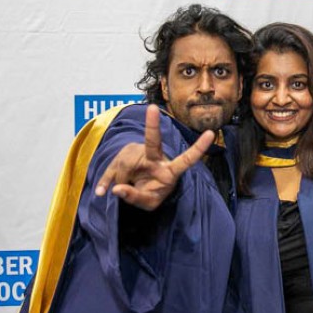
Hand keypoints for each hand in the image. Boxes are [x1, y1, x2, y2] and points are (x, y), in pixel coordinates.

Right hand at [94, 104, 214, 209]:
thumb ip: (134, 197)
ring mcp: (138, 153)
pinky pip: (111, 169)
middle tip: (153, 109)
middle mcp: (155, 158)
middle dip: (152, 125)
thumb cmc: (150, 194)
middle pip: (152, 143)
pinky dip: (105, 182)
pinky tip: (101, 192)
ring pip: (124, 165)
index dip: (198, 148)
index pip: (186, 160)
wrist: (137, 188)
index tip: (211, 133)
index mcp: (169, 170)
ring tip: (125, 188)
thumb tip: (117, 189)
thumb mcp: (148, 204)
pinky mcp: (122, 155)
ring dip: (120, 180)